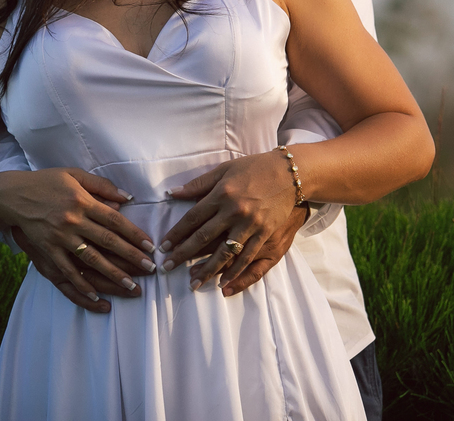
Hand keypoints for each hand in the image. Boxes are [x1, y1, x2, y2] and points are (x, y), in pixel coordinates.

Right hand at [0, 167, 156, 305]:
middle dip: (131, 257)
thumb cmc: (46, 182)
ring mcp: (60, 236)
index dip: (134, 234)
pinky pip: (67, 270)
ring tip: (131, 286)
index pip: (114, 220)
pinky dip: (82, 284)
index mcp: (82, 200)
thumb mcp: (73, 174)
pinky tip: (96, 296)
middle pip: (107, 241)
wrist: (13, 194)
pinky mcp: (47, 249)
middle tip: (150, 269)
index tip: (149, 246)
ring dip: (113, 274)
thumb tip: (127, 197)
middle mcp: (73, 219)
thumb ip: (101, 185)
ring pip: (91, 259)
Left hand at [159, 152, 296, 291]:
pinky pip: (249, 257)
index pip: (193, 218)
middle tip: (168, 267)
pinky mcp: (266, 234)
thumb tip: (172, 192)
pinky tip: (224, 284)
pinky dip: (236, 272)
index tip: (163, 246)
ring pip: (225, 253)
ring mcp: (251, 225)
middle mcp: (234, 211)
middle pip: (204, 238)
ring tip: (193, 283)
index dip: (176, 234)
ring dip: (208, 270)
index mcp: (221, 194)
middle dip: (184, 254)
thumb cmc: (253, 168)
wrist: (290, 173)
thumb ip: (198, 184)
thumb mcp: (223, 170)